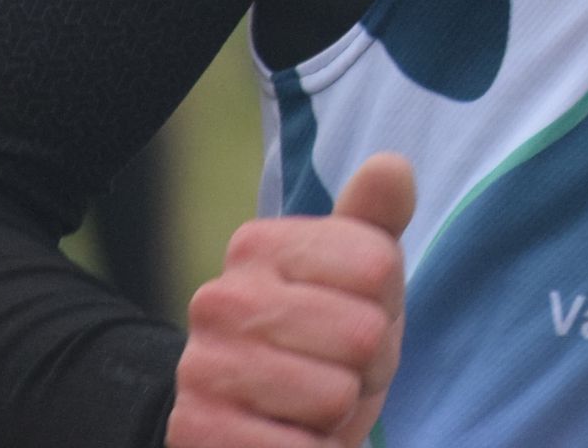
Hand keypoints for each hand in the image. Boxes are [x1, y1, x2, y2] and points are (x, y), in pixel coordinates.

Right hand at [170, 154, 415, 447]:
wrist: (258, 424)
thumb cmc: (326, 339)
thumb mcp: (360, 276)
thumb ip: (376, 218)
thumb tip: (391, 167)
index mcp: (259, 245)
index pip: (377, 265)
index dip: (383, 303)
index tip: (351, 314)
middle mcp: (219, 299)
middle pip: (362, 334)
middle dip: (365, 365)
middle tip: (334, 369)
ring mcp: (202, 368)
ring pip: (334, 395)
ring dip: (338, 415)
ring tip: (310, 405)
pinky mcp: (196, 433)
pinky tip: (287, 439)